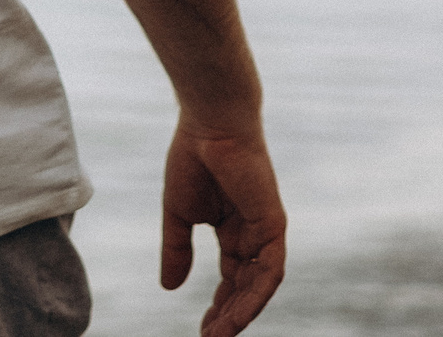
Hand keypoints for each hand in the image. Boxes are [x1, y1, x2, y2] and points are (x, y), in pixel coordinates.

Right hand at [161, 117, 285, 336]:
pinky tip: (238, 314)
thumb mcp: (178, 214)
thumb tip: (169, 287)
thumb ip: (177, 250)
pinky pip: (269, 271)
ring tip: (220, 336)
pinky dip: (255, 296)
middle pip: (244, 287)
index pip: (231, 278)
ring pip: (258, 285)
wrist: (209, 126)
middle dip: (228, 316)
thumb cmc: (193, 159)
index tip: (203, 331)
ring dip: (241, 313)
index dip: (218, 306)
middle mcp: (253, 235)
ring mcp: (266, 232)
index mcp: (233, 230)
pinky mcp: (274, 226)